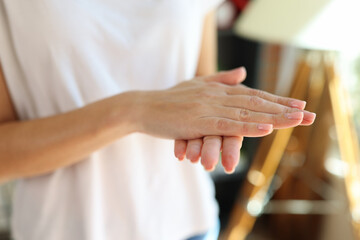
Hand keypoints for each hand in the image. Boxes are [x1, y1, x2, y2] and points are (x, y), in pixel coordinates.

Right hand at [173, 67, 315, 172]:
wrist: (143, 107)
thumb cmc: (169, 100)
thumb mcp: (196, 85)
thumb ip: (220, 79)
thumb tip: (242, 73)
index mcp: (218, 90)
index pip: (253, 94)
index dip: (277, 100)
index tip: (298, 105)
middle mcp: (217, 96)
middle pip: (255, 102)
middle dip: (283, 109)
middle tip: (308, 114)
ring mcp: (208, 108)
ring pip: (246, 112)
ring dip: (273, 117)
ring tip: (296, 120)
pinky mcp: (198, 121)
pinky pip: (227, 124)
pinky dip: (248, 126)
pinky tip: (265, 128)